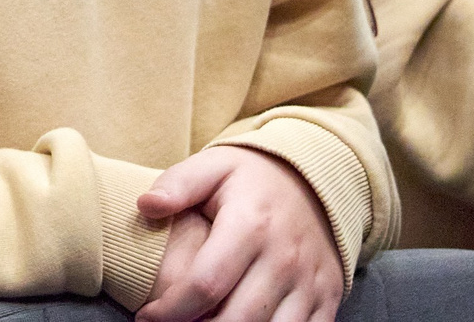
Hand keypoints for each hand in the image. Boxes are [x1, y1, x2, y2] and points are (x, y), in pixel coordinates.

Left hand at [135, 146, 342, 321]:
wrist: (317, 181)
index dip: (170, 310)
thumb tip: (145, 204)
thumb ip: (178, 184)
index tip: (146, 316)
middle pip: (235, 320)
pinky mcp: (328, 298)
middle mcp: (284, 258)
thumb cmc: (252, 180)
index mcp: (251, 225)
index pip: (205, 284)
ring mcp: (309, 282)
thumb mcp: (214, 167)